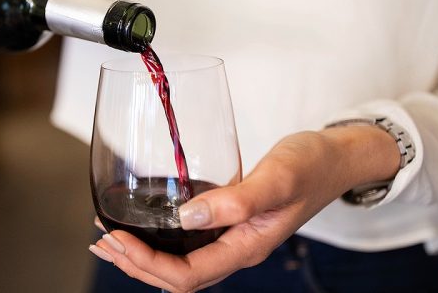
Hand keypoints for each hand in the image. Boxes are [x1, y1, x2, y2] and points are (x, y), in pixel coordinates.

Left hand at [90, 127, 399, 291]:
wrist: (336, 158)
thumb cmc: (312, 166)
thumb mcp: (278, 178)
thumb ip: (237, 200)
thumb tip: (187, 217)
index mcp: (245, 247)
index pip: (186, 276)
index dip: (147, 264)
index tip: (117, 238)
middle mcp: (235, 249)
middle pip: (176, 278)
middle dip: (135, 264)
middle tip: (101, 240)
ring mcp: (231, 238)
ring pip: (179, 263)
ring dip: (141, 254)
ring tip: (109, 237)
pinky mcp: (229, 221)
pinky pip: (187, 242)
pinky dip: (158, 238)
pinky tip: (142, 223)